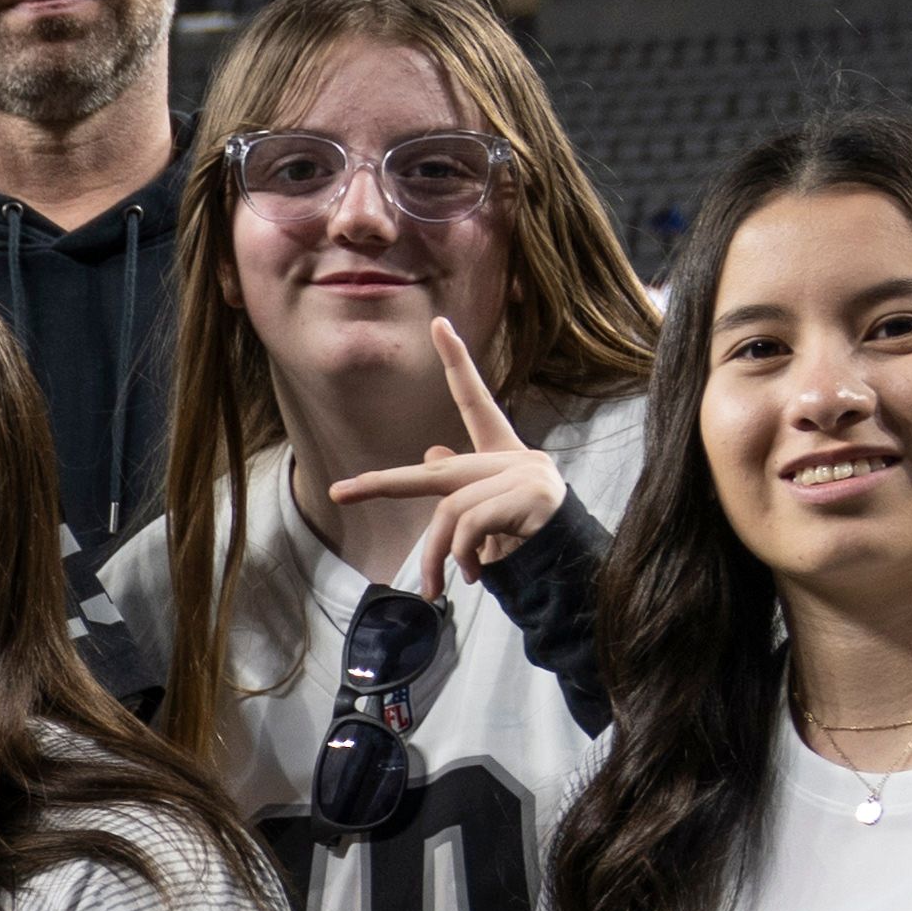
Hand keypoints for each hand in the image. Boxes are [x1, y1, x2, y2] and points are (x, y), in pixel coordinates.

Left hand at [319, 313, 570, 589]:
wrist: (570, 572)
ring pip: (451, 509)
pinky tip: (472, 574)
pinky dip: (462, 554)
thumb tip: (431, 455)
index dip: (458, 362)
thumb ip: (458, 489)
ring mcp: (527, 476)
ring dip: (437, 553)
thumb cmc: (526, 545)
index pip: (476, 401)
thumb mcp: (486, 517)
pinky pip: (471, 523)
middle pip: (437, 472)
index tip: (438, 324)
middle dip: (383, 483)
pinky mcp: (534, 497)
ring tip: (438, 586)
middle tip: (341, 492)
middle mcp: (517, 458)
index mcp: (504, 456)